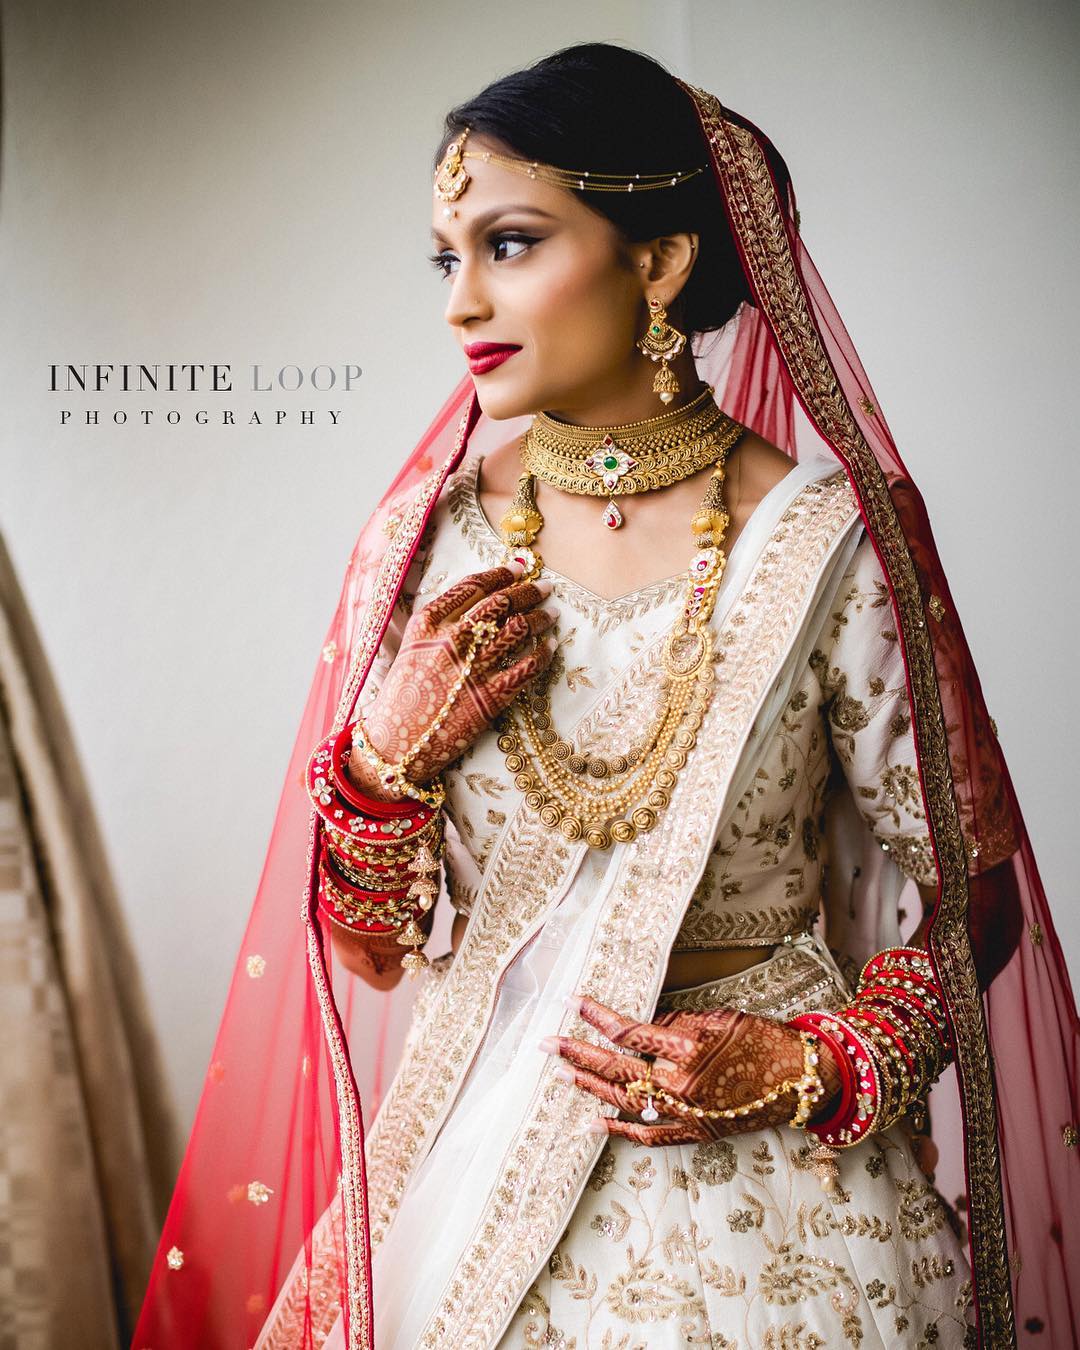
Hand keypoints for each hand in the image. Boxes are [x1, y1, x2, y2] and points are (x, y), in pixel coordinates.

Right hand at [349, 562, 556, 798]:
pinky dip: (543, 653)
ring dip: (540, 618)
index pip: (471, 587)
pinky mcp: (490, 698)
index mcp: (427, 624)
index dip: (499, 574)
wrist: (395, 746)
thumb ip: (435, 625)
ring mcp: (472, 669)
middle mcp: (450, 641)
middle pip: (500, 604)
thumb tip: (473, 602)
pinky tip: (550, 647)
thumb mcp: (408, 650)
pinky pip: (527, 667)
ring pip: (518, 630)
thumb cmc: (400, 698)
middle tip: (544, 587)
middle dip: (528, 591)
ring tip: (551, 614)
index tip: (516, 568)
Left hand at [540, 993, 841, 1144]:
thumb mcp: (718, 1017)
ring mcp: (685, 1114)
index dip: (597, 1016)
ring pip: (624, 1101)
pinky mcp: (695, 1133)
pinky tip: (594, 1123)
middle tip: (545, 1043)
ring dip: (589, 1087)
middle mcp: (680, 1087)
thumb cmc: (763, 1039)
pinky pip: (648, 1136)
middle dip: (576, 1053)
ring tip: (560, 1073)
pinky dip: (619, 1130)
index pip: (629, 1031)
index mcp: (687, 1051)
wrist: (801, 1080)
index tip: (572, 1001)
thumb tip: (640, 1026)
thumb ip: (675, 1022)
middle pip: (616, 1069)